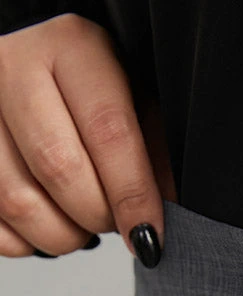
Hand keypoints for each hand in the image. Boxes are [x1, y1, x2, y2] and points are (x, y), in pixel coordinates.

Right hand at [0, 12, 171, 263]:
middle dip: (97, 216)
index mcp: (72, 48)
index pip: (108, 132)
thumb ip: (152, 144)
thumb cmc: (87, 80)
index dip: (133, 196)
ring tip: (81, 225)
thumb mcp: (130, 91)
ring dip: (61, 235)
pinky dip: (24, 241)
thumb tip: (168, 205)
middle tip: (114, 222)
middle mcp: (15, 68)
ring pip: (17, 201)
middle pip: (59, 170)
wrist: (28, 56)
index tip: (149, 235)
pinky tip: (46, 224)